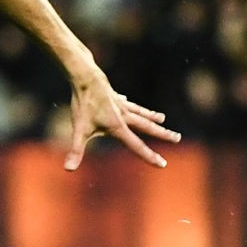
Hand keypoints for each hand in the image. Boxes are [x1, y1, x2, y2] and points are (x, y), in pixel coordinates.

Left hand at [60, 73, 181, 170]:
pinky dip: (130, 105)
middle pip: (147, 127)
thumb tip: (68, 169)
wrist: (86, 78)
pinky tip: (129, 102)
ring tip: (162, 118)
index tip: (163, 164)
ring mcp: (120, 105)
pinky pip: (125, 102)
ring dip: (151, 117)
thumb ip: (75, 150)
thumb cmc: (83, 104)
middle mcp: (124, 116)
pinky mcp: (114, 96)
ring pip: (140, 112)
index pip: (136, 145)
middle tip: (178, 138)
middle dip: (162, 134)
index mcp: (118, 127)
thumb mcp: (78, 130)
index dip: (149, 156)